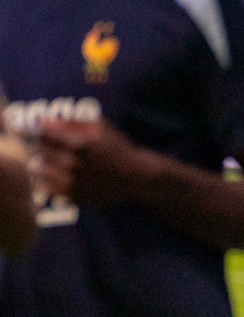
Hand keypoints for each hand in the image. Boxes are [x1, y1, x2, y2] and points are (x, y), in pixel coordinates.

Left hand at [34, 117, 155, 206]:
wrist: (137, 179)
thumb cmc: (118, 149)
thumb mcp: (101, 128)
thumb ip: (72, 122)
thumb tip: (45, 120)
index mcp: (79, 145)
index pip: (43, 135)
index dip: (35, 131)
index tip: (34, 130)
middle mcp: (74, 165)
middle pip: (39, 152)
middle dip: (37, 147)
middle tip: (38, 144)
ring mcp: (74, 183)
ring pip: (40, 171)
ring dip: (39, 164)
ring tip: (43, 160)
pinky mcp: (75, 197)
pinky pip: (48, 188)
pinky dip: (45, 181)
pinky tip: (51, 175)